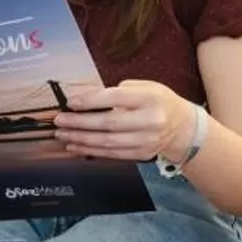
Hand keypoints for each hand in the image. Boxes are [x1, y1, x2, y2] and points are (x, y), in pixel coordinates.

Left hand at [53, 80, 193, 161]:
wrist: (182, 127)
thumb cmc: (159, 102)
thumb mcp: (146, 86)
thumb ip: (120, 91)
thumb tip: (88, 99)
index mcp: (149, 98)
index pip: (114, 98)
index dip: (90, 101)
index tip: (70, 103)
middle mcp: (149, 121)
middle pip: (107, 123)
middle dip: (79, 123)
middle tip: (59, 121)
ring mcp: (145, 141)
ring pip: (106, 142)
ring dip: (80, 139)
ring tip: (62, 135)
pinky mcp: (141, 154)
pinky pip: (111, 154)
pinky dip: (90, 151)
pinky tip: (75, 146)